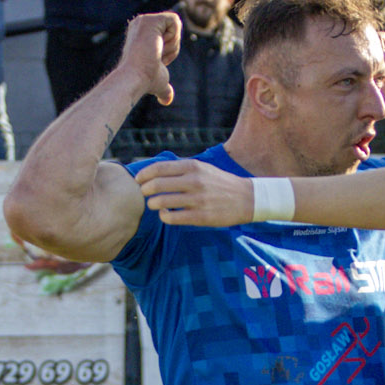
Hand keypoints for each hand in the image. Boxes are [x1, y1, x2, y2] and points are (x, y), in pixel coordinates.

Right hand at [119, 11, 181, 104]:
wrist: (135, 78)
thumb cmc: (144, 81)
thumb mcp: (158, 82)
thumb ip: (164, 89)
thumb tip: (167, 100)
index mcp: (142, 35)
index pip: (169, 37)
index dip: (169, 52)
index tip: (156, 61)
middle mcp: (141, 24)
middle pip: (174, 30)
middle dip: (172, 47)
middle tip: (156, 58)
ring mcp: (144, 20)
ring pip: (175, 26)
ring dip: (172, 44)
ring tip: (155, 53)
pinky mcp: (150, 19)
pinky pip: (175, 20)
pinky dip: (173, 36)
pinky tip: (159, 46)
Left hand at [134, 159, 254, 225]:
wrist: (246, 198)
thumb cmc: (219, 183)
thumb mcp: (202, 168)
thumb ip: (180, 169)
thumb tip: (154, 171)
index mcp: (192, 167)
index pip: (159, 168)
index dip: (143, 175)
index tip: (138, 180)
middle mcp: (194, 181)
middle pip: (157, 185)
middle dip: (145, 190)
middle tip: (144, 194)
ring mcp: (197, 200)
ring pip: (162, 202)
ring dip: (153, 204)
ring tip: (154, 204)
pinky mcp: (200, 217)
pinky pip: (172, 218)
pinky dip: (164, 216)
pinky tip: (166, 214)